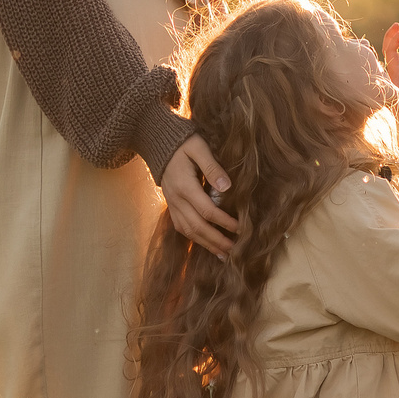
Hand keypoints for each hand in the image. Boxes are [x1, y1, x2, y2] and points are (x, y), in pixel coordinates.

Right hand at [160, 134, 241, 257]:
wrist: (157, 144)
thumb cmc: (183, 143)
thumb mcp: (199, 147)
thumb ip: (212, 167)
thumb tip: (227, 187)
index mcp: (184, 186)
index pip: (207, 210)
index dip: (224, 222)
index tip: (241, 229)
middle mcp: (176, 200)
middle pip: (197, 227)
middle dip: (217, 240)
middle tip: (235, 250)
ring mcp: (171, 205)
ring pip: (188, 231)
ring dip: (207, 244)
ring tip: (224, 254)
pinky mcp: (171, 207)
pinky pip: (181, 228)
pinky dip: (195, 239)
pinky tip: (208, 245)